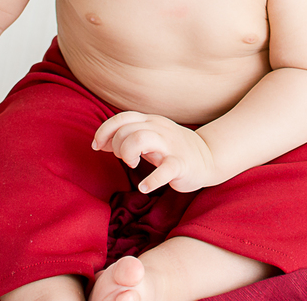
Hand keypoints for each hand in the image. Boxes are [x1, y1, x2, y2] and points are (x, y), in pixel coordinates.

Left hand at [93, 111, 215, 193]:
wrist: (208, 157)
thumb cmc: (171, 147)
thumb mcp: (149, 136)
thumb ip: (127, 136)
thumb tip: (100, 142)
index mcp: (150, 121)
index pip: (121, 118)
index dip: (105, 131)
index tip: (98, 146)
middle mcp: (159, 129)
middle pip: (127, 130)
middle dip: (117, 146)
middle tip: (125, 160)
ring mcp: (171, 146)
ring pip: (141, 139)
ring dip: (129, 153)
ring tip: (133, 165)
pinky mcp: (181, 164)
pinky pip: (165, 169)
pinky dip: (151, 181)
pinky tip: (144, 188)